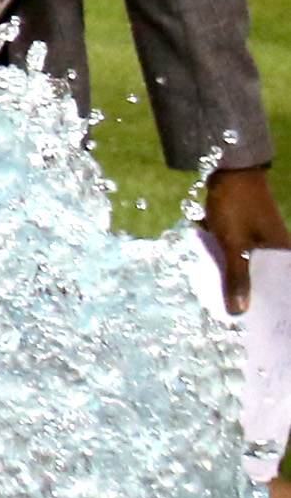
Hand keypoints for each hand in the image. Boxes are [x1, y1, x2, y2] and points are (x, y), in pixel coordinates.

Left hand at [204, 166, 289, 315]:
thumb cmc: (235, 206)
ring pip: (247, 267)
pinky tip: (214, 272)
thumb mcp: (232, 244)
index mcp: (283, 252)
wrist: (228, 171)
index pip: (280, 287)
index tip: (259, 326)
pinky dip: (226, 261)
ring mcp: (261, 240)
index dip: (269, 306)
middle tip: (232, 316)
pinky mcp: (245, 233)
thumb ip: (236, 277)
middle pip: (262, 279)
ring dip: (233, 278)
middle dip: (247, 294)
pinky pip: (236, 254)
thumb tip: (239, 312)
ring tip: (222, 302)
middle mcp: (277, 247)